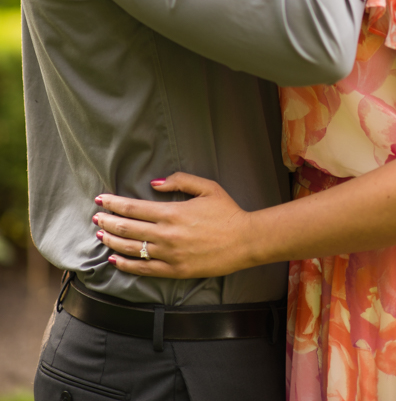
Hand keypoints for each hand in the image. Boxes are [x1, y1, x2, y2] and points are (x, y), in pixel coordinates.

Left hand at [93, 173, 253, 278]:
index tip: (100, 199)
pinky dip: (126, 265)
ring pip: (131, 250)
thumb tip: (155, 182)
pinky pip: (144, 269)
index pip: (133, 208)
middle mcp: (166, 234)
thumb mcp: (207, 187)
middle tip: (96, 216)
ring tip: (100, 234)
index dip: (113, 203)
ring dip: (112, 241)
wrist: (244, 240)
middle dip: (107, 221)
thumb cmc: (227, 212)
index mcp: (172, 212)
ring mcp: (169, 255)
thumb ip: (180, 181)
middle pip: (126, 228)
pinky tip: (114, 260)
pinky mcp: (174, 270)